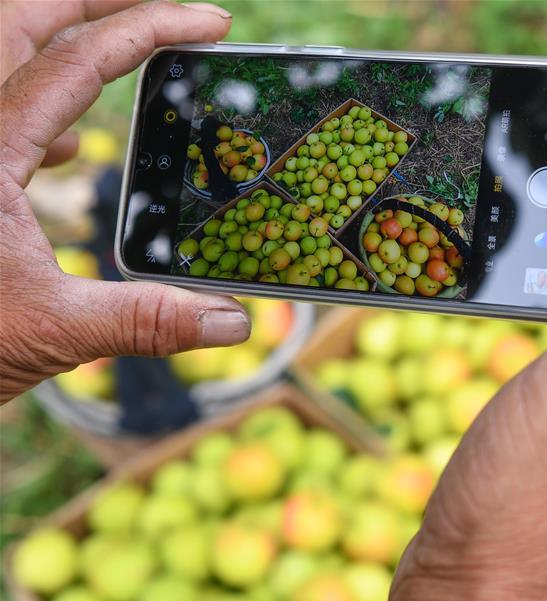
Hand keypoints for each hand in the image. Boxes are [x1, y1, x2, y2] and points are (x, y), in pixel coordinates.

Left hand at [0, 1, 247, 403]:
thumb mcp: (53, 330)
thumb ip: (148, 320)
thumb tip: (231, 321)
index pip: (79, 60)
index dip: (151, 28)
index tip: (211, 24)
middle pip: (21, 20)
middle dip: (96, 1)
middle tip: (165, 10)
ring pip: (6, 58)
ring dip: (67, 42)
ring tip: (126, 49)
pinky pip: (4, 112)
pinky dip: (45, 104)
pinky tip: (71, 146)